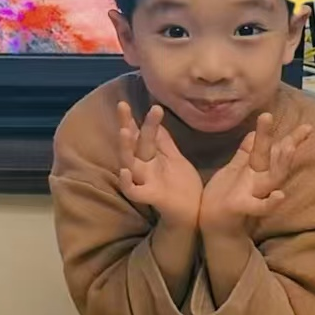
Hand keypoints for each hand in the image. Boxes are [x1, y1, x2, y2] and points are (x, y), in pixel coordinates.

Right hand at [116, 101, 202, 227]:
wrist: (192, 214)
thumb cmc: (182, 186)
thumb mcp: (175, 159)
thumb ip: (165, 143)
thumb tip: (158, 122)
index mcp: (151, 157)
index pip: (141, 133)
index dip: (135, 118)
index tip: (128, 101)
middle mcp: (144, 166)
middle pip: (132, 143)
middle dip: (126, 124)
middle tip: (122, 105)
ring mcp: (145, 181)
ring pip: (129, 162)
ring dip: (125, 147)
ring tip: (124, 131)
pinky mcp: (150, 196)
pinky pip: (133, 191)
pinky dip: (127, 182)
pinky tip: (126, 171)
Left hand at [200, 112, 311, 234]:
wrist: (212, 224)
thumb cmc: (224, 194)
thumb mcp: (234, 169)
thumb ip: (245, 153)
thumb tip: (253, 133)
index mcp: (256, 170)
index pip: (275, 150)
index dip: (291, 138)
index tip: (308, 126)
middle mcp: (259, 181)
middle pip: (278, 161)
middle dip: (290, 144)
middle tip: (304, 129)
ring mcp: (253, 194)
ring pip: (272, 179)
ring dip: (281, 164)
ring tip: (289, 147)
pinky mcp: (241, 207)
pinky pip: (258, 206)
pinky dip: (270, 202)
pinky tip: (280, 195)